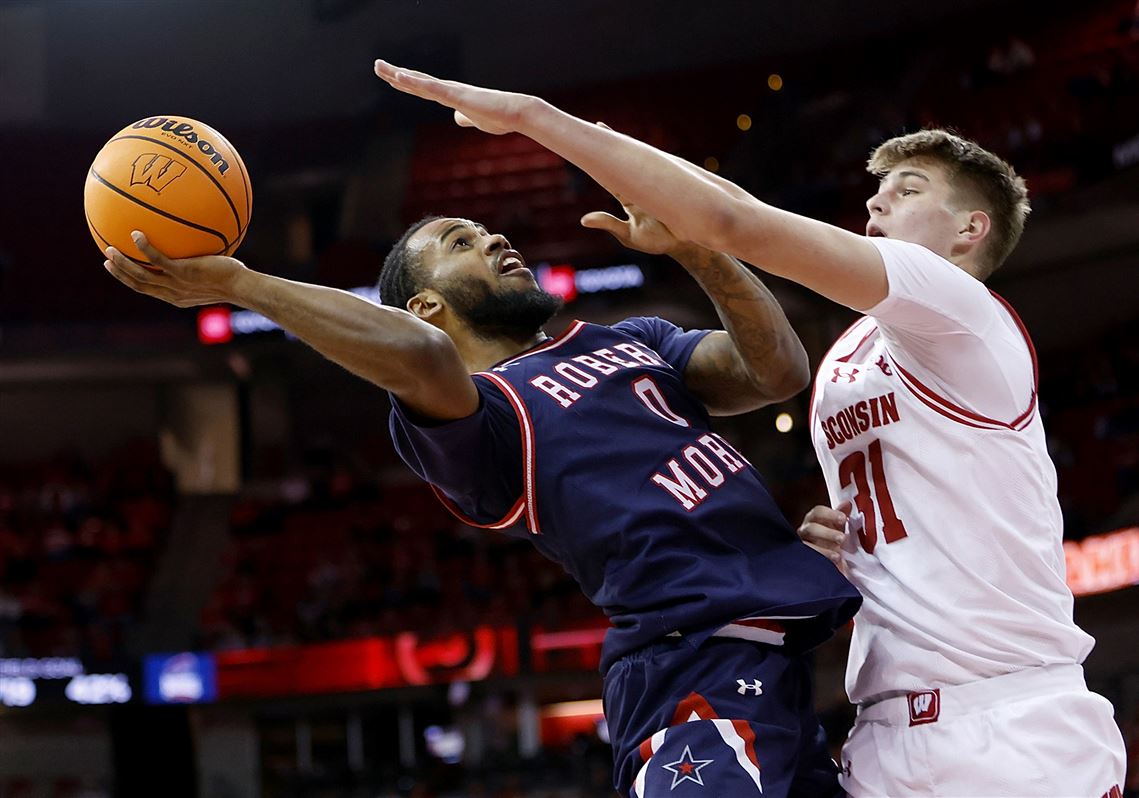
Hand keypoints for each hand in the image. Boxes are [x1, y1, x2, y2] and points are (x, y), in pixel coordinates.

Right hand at [103, 231, 246, 307]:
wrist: (242, 286)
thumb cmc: (232, 279)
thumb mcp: (211, 274)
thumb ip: (197, 265)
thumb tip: (194, 247)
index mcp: (176, 297)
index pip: (147, 290)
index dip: (129, 280)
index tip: (116, 269)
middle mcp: (173, 294)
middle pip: (138, 285)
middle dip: (120, 273)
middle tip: (106, 259)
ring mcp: (177, 284)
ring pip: (142, 276)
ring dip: (123, 263)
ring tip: (110, 249)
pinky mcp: (184, 273)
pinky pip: (158, 260)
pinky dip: (145, 248)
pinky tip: (136, 234)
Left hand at [374, 59, 536, 135]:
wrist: (516, 113)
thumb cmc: (499, 117)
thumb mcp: (476, 120)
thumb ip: (465, 117)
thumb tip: (458, 118)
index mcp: (452, 96)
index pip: (423, 88)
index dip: (407, 82)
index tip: (391, 77)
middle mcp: (449, 89)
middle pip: (417, 81)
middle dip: (396, 74)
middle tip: (377, 65)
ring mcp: (452, 91)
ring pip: (420, 82)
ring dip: (399, 75)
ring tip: (381, 67)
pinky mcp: (457, 96)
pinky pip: (432, 88)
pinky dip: (416, 82)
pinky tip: (401, 77)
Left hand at [580, 124, 687, 255]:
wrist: (689, 242)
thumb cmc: (659, 241)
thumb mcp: (630, 236)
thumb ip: (609, 224)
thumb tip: (583, 220)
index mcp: (629, 199)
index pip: (610, 176)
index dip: (600, 162)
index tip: (588, 144)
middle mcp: (640, 187)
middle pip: (623, 162)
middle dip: (613, 144)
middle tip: (599, 125)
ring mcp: (654, 183)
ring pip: (639, 160)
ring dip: (629, 145)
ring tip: (613, 129)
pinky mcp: (668, 181)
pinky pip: (657, 163)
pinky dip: (650, 154)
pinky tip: (642, 143)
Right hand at [798, 501, 851, 571]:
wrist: (828, 560)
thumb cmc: (831, 539)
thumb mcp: (838, 527)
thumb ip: (841, 515)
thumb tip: (848, 503)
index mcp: (814, 519)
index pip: (818, 512)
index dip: (830, 514)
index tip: (843, 518)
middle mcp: (805, 530)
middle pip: (811, 527)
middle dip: (827, 533)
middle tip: (842, 538)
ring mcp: (802, 545)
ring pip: (807, 544)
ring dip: (823, 549)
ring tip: (837, 556)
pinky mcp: (803, 558)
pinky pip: (809, 558)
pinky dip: (820, 560)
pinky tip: (832, 563)